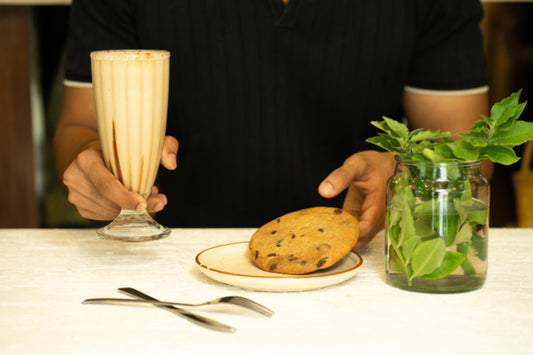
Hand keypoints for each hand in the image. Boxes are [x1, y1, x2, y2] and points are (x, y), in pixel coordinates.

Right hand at [62, 136, 178, 219]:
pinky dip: (122, 212)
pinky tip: (130, 202)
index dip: (125, 197)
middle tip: (159, 201)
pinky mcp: (80, 207)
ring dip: (131, 210)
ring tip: (146, 197)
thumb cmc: (119, 147)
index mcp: (85, 159)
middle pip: (110, 202)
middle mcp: (75, 177)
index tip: (144, 203)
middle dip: (137, 206)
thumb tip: (172, 164)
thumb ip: (163, 145)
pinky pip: (106, 217)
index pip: (106, 185)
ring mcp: (75, 195)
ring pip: (110, 212)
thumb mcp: (141, 140)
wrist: (91, 153)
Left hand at [318, 151, 395, 249]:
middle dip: (344, 241)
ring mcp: (376, 221)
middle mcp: (381, 216)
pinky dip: (346, 234)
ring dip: (345, 240)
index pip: (366, 227)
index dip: (349, 234)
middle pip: (364, 237)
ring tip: (325, 237)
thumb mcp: (356, 164)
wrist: (387, 166)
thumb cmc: (374, 165)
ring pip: (362, 239)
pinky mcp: (369, 221)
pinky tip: (332, 232)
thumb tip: (324, 191)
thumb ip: (341, 176)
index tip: (329, 233)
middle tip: (322, 240)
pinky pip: (359, 233)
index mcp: (380, 203)